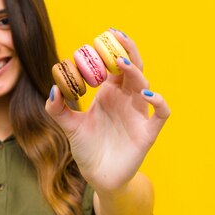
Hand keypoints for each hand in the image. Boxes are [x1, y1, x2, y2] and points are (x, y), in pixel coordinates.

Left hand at [45, 29, 169, 193]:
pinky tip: (146, 96)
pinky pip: (161, 113)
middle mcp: (126, 100)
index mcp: (109, 94)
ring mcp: (138, 114)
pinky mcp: (147, 132)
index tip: (100, 37)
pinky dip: (159, 102)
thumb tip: (53, 88)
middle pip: (133, 68)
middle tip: (117, 37)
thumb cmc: (86, 148)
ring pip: (144, 85)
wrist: (98, 177)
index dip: (110, 50)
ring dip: (135, 72)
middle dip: (127, 51)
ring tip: (122, 63)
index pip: (114, 65)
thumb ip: (58, 109)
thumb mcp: (69, 126)